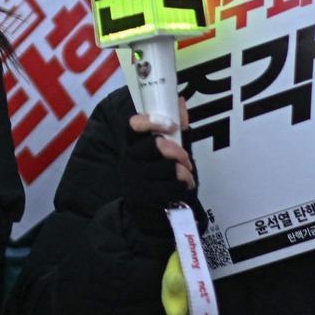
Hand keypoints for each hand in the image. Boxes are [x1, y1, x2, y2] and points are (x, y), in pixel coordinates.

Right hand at [121, 99, 202, 238]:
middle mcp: (129, 160)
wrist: (146, 213)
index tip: (170, 124)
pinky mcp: (145, 197)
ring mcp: (135, 180)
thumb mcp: (164, 151)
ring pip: (169, 167)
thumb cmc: (157, 176)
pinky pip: (174, 186)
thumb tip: (180, 101)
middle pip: (156, 145)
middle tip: (185, 158)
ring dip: (185, 171)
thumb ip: (174, 128)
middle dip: (178, 151)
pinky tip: (184, 186)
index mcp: (131, 145)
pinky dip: (185, 185)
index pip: (132, 126)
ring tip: (186, 175)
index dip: (151, 121)